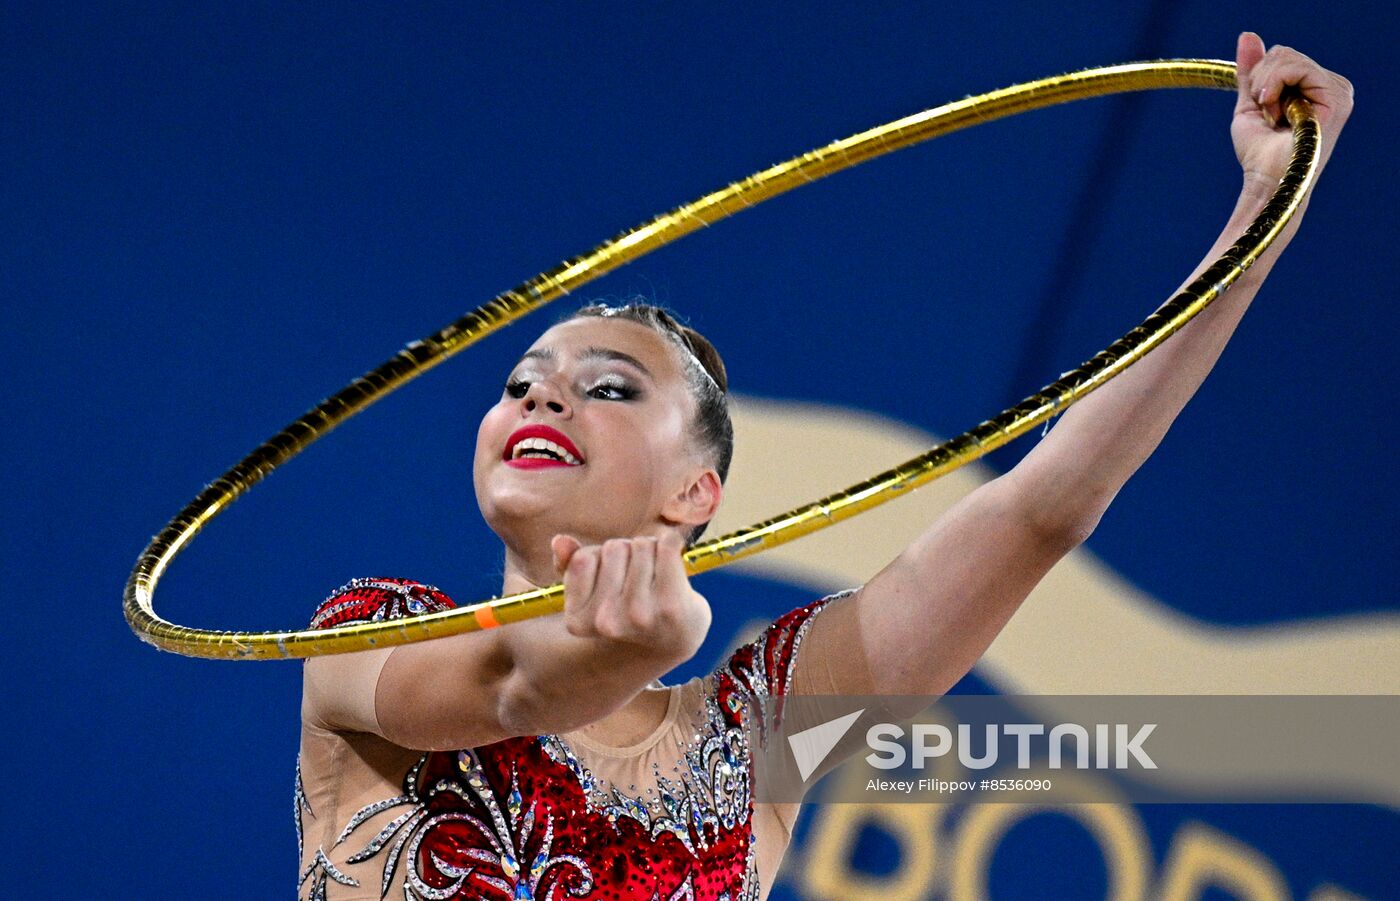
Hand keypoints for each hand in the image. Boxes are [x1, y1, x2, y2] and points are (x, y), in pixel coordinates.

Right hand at [550, 531, 710, 659]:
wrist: (675, 637)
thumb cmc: (630, 607)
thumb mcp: (593, 592)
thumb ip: (570, 566)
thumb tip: (559, 541)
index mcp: (578, 621)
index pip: (583, 558)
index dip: (600, 557)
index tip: (614, 579)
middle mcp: (606, 622)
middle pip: (614, 548)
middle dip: (628, 552)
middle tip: (639, 575)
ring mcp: (639, 614)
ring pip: (641, 544)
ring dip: (651, 550)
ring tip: (656, 574)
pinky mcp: (671, 604)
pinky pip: (667, 546)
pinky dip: (671, 542)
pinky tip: (674, 559)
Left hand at [1232, 32, 1352, 189]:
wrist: (1266, 179)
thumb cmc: (1259, 152)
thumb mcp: (1250, 103)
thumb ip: (1252, 71)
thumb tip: (1247, 36)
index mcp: (1315, 87)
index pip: (1281, 56)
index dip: (1259, 79)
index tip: (1262, 108)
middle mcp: (1330, 86)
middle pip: (1283, 53)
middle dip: (1261, 82)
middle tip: (1268, 114)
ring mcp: (1336, 89)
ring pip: (1286, 57)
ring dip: (1265, 87)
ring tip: (1273, 115)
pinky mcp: (1336, 94)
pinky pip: (1294, 67)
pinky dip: (1273, 86)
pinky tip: (1277, 111)